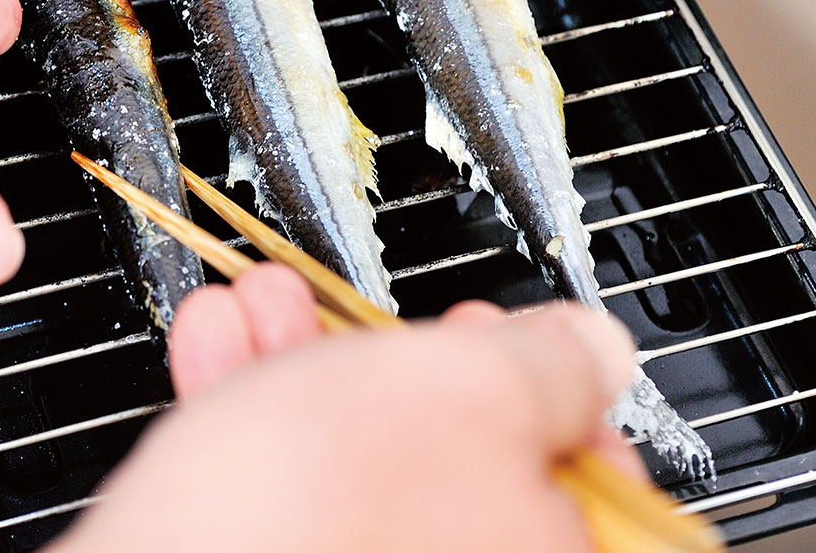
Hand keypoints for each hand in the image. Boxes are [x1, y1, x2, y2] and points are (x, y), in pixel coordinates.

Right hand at [54, 265, 642, 552]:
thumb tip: (592, 350)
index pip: (595, 483)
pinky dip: (253, 421)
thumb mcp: (461, 389)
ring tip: (266, 304)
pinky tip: (221, 351)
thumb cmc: (314, 511)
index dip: (549, 390)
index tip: (505, 342)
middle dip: (395, 362)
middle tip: (371, 316)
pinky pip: (285, 500)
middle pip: (458, 470)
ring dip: (307, 371)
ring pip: (355, 476)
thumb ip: (549, 362)